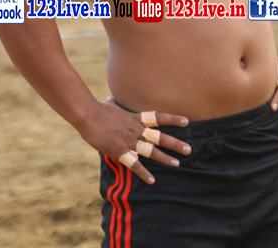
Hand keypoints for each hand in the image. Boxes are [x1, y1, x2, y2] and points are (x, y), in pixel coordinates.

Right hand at [77, 98, 191, 184]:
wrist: (89, 116)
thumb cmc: (99, 108)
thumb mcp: (112, 102)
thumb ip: (117, 102)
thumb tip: (113, 97)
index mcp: (136, 118)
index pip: (159, 118)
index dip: (174, 119)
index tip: (187, 122)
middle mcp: (137, 130)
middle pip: (161, 137)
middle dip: (176, 144)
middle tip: (189, 149)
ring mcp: (130, 141)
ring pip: (152, 151)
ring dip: (165, 158)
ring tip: (177, 164)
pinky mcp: (121, 152)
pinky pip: (135, 165)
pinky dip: (144, 173)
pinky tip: (152, 180)